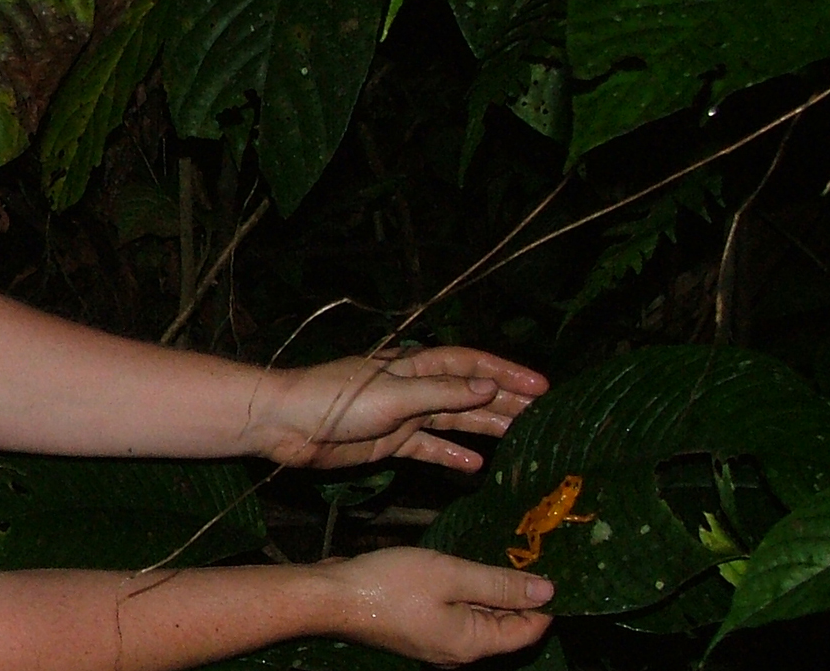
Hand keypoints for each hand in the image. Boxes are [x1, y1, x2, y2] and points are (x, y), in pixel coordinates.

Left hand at [254, 347, 548, 469]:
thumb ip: (441, 393)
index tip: (540, 387)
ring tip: (519, 438)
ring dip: (485, 428)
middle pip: (467, 393)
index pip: (470, 364)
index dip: (505, 373)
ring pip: (453, 421)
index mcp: (413, 366)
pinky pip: (428, 447)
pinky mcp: (388, 441)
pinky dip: (451, 454)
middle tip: (542, 416)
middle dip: (504, 402)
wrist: (287, 424)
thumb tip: (486, 386)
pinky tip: (475, 464)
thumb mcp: (393, 394)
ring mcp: (401, 415)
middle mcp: (412, 387)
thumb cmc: (335, 399)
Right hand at [317, 547, 554, 665]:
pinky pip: (458, 617)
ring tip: (497, 558)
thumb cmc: (392, 584)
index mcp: (472, 644)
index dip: (543, 601)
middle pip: (505, 627)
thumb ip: (500, 584)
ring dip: (492, 593)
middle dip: (519, 595)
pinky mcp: (421, 633)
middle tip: (525, 554)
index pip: (528, 631)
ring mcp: (438, 645)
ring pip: (481, 620)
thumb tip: (547, 590)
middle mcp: (459, 653)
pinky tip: (463, 571)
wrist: (333, 597)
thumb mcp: (450, 575)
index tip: (549, 566)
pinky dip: (467, 596)